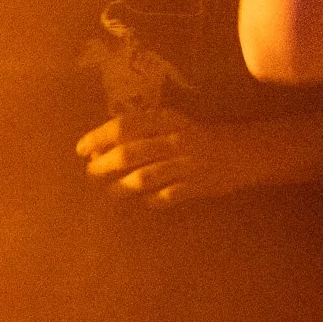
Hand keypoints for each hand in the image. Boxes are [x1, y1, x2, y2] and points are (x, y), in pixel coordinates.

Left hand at [77, 107, 266, 207]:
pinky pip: (165, 196)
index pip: (124, 126)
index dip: (98, 137)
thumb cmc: (195, 137)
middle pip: (129, 154)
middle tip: (91, 173)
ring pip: (143, 178)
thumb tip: (99, 149)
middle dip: (104, 166)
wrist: (241, 151)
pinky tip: (145, 201)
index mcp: (166, 119)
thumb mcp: (169, 125)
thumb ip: (138, 134)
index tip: (81, 150)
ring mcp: (187, 163)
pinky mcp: (197, 185)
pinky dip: (151, 200)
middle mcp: (175, 139)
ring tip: (111, 192)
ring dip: (121, 187)